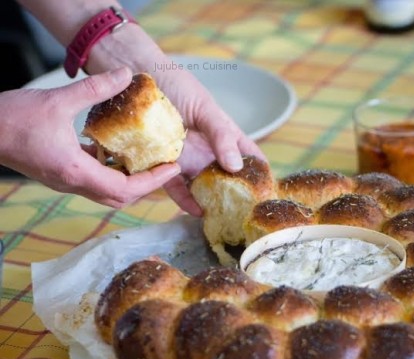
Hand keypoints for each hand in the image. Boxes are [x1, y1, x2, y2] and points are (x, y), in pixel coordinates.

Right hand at [0, 67, 180, 209]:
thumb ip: (95, 89)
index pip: (125, 188)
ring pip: (107, 193)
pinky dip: (111, 172)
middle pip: (120, 198)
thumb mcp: (58, 100)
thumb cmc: (14, 119)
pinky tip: (115, 153)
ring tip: (147, 162)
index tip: (171, 168)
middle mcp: (74, 184)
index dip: (152, 181)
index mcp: (77, 172)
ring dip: (129, 182)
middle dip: (146, 186)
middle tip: (164, 167)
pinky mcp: (61, 176)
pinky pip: (94, 182)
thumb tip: (125, 75)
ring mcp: (67, 183)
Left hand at [153, 66, 266, 211]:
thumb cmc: (174, 83)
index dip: (261, 172)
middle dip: (237, 196)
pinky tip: (196, 211)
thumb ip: (221, 135)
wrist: (135, 76)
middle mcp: (206, 150)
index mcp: (223, 134)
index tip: (270, 191)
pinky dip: (185, 200)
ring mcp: (186, 159)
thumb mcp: (204, 107)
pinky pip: (175, 187)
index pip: (249, 155)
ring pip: (203, 186)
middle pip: (227, 177)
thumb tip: (236, 166)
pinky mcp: (162, 164)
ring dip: (212, 202)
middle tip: (247, 214)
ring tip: (224, 218)